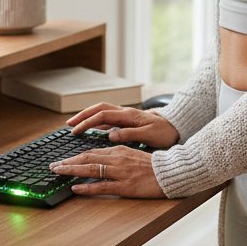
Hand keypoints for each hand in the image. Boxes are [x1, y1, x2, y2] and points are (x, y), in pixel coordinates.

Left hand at [49, 146, 166, 198]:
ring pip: (90, 169)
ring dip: (71, 170)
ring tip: (58, 172)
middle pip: (86, 158)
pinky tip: (76, 188)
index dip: (74, 157)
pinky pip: (102, 186)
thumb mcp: (132, 155)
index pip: (90, 152)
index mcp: (118, 150)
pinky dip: (87, 187)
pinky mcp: (125, 186)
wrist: (170, 173)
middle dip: (67, 162)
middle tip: (53, 166)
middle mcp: (116, 159)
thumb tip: (100, 159)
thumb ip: (116, 156)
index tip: (62, 161)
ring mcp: (120, 173)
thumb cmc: (153, 166)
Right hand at [65, 103, 179, 148]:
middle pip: (98, 109)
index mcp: (128, 115)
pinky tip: (92, 130)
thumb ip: (129, 134)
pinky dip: (97, 122)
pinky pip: (108, 118)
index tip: (75, 130)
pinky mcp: (127, 120)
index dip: (86, 122)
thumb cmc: (165, 132)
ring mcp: (125, 116)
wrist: (178, 127)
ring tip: (75, 125)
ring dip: (88, 117)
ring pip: (101, 112)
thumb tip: (110, 134)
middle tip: (68, 124)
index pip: (101, 116)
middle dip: (82, 115)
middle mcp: (125, 113)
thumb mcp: (148, 135)